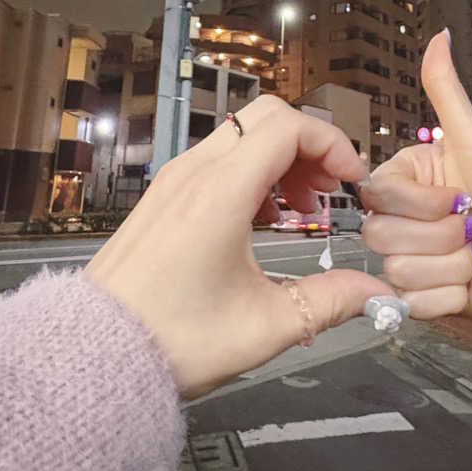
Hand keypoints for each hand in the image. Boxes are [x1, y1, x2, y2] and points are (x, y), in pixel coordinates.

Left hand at [84, 95, 390, 397]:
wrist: (95, 354)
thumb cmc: (170, 339)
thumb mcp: (266, 326)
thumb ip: (331, 301)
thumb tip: (376, 295)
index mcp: (221, 192)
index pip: (288, 127)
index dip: (331, 143)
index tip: (350, 180)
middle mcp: (194, 173)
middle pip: (265, 117)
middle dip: (308, 143)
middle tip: (329, 187)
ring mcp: (174, 180)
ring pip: (240, 135)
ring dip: (280, 157)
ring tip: (300, 206)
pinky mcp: (163, 196)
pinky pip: (217, 158)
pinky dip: (251, 170)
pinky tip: (262, 217)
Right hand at [362, 30, 471, 322]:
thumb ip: (447, 92)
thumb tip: (438, 38)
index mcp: (407, 181)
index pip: (377, 195)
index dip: (419, 204)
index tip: (456, 197)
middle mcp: (403, 220)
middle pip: (380, 235)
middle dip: (440, 235)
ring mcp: (410, 260)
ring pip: (398, 270)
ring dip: (450, 265)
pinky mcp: (421, 299)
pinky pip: (411, 304)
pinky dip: (449, 295)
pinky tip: (469, 282)